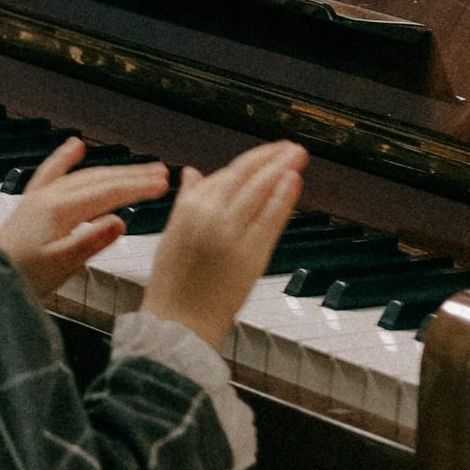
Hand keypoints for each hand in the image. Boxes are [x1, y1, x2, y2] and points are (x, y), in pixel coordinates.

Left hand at [0, 136, 170, 303]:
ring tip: (137, 167)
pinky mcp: (32, 204)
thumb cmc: (20, 277)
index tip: (163, 184)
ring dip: (111, 169)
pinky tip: (75, 147)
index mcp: (59, 211)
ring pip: (82, 175)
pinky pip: (52, 172)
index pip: (108, 193)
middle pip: (99, 179)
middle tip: (160, 173)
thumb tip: (119, 222)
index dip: (138, 187)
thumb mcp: (60, 265)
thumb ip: (89, 242)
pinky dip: (65, 158)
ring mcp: (39, 198)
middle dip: (132, 175)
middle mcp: (48, 197)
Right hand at [143, 137, 307, 347]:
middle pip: (245, 176)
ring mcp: (231, 234)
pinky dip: (283, 197)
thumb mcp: (172, 233)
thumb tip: (193, 172)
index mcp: (188, 209)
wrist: (179, 322)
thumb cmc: (174, 284)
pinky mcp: (251, 255)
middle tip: (290, 147)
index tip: (268, 154)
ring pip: (259, 191)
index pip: (225, 174)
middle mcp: (209, 216)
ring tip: (297, 156)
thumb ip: (187, 199)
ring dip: (281, 168)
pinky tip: (294, 180)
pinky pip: (270, 219)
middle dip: (271, 157)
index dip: (251, 161)